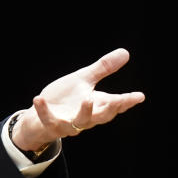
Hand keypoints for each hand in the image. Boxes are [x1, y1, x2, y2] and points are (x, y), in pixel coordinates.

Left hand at [11, 48, 144, 151]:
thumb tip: (125, 52)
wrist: (39, 115)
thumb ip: (103, 69)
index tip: (139, 96)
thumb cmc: (65, 98)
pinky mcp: (51, 125)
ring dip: (85, 112)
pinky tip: (38, 98)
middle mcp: (86, 117)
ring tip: (88, 99)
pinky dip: (44, 110)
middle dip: (111, 108)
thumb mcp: (83, 80)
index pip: (115, 104)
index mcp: (96, 105)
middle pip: (103, 116)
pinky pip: (49, 120)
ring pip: (81, 121)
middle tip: (118, 101)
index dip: (127, 101)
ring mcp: (69, 123)